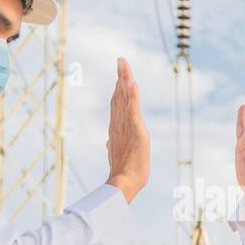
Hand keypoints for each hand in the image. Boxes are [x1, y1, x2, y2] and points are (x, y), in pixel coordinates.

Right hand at [105, 57, 149, 202]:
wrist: (124, 183)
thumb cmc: (123, 173)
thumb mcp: (118, 154)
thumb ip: (113, 145)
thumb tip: (108, 143)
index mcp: (117, 128)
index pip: (118, 103)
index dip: (118, 87)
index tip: (120, 73)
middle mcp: (119, 123)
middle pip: (119, 95)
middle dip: (121, 77)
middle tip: (120, 60)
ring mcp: (126, 125)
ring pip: (125, 98)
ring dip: (125, 79)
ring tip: (123, 63)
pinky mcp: (135, 130)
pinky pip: (133, 108)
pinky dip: (132, 94)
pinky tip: (132, 81)